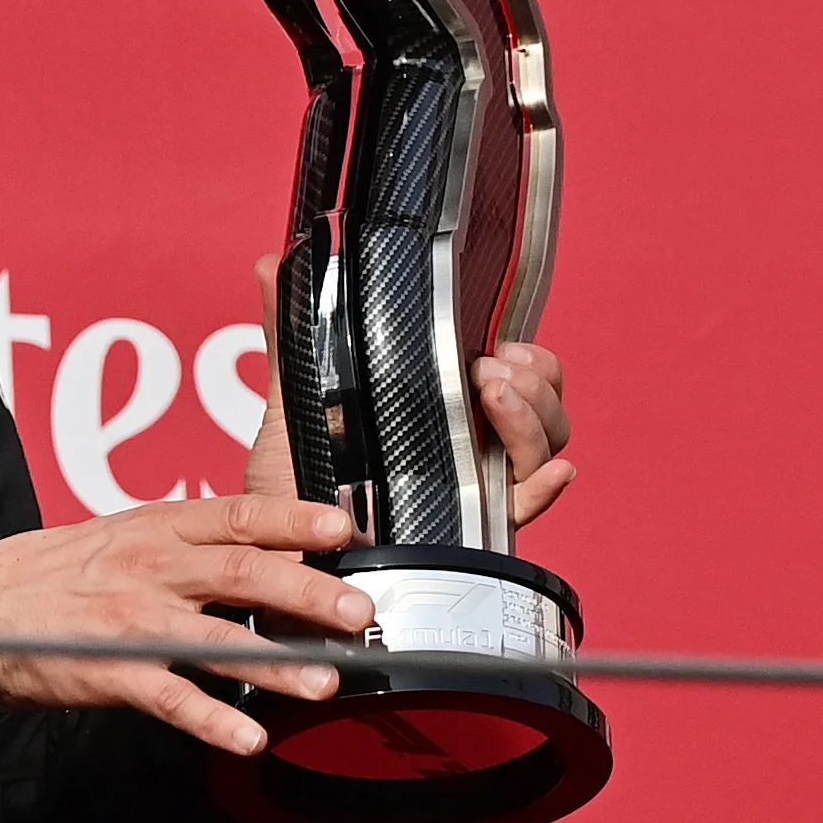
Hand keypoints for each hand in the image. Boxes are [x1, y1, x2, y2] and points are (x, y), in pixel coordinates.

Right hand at [0, 492, 374, 757]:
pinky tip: (249, 738)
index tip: (343, 529)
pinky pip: (172, 699)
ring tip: (325, 683)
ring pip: (217, 640)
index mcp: (156, 528)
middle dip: (306, 592)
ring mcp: (131, 622)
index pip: (237, 515)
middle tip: (357, 611)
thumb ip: (186, 544)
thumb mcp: (121, 536)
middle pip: (241, 572)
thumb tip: (258, 550)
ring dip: (276, 662)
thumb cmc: (51, 574)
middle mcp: (150, 568)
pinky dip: (213, 720)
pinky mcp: (111, 673)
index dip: (293, 520)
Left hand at [244, 255, 582, 528]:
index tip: (504, 345)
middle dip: (534, 383)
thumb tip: (270, 262)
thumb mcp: (294, 405)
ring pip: (541, 453)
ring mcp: (469, 492)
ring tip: (491, 396)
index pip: (518, 375)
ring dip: (531, 419)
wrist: (273, 560)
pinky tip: (552, 471)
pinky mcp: (460, 538)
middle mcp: (468, 450)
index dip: (530, 359)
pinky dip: (545, 488)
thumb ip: (290, 336)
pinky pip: (520, 513)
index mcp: (442, 413)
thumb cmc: (291, 488)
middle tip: (487, 371)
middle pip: (545, 411)